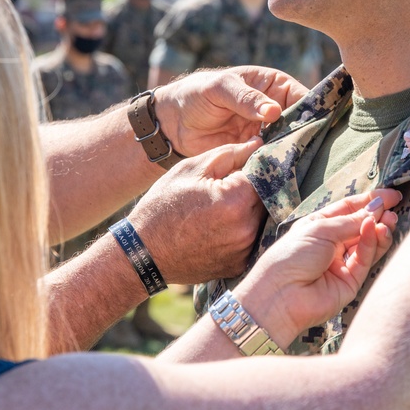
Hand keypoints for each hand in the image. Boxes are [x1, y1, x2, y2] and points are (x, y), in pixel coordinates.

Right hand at [129, 138, 265, 283]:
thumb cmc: (163, 206)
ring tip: (223, 206)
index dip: (255, 164)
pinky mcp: (240, 264)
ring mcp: (244, 249)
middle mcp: (246, 228)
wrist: (143, 253)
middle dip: (254, 186)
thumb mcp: (191, 169)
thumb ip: (229, 154)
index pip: (263, 172)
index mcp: (235, 200)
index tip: (245, 162)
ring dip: (251, 208)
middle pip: (266, 196)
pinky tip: (222, 225)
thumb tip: (258, 144)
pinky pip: (252, 238)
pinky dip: (243, 228)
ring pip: (261, 218)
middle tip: (231, 184)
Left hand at [154, 66, 307, 155]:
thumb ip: (245, 98)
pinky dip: (276, 166)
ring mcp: (267, 133)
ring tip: (297, 165)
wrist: (173, 122)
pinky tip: (281, 174)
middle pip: (300, 124)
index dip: (312, 111)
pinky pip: (272, 159)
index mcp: (273, 85)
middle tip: (311, 152)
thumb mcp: (220, 89)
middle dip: (305, 136)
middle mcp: (275, 109)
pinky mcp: (256, 153)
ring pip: (289, 144)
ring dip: (292, 154)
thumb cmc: (197, 94)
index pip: (302, 96)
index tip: (318, 127)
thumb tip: (274, 111)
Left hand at [237, 190, 400, 346]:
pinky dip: (372, 244)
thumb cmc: (290, 256)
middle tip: (394, 207)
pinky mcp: (350, 282)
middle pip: (361, 226)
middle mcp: (332, 244)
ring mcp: (342, 264)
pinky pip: (365, 260)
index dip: (369, 201)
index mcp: (320, 226)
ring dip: (380, 230)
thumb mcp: (320, 229)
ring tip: (390, 220)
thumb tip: (376, 208)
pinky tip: (375, 230)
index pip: (350, 209)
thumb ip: (350, 221)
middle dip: (378, 216)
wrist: (280, 295)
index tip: (391, 195)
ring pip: (368, 244)